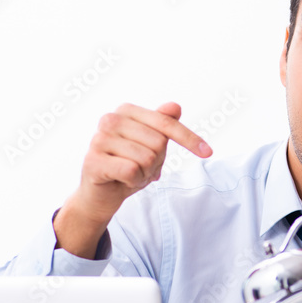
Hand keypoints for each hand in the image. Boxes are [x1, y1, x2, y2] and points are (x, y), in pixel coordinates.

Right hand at [54, 102, 211, 257]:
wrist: (100, 195)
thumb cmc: (128, 167)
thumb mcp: (152, 146)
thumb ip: (163, 125)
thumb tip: (175, 106)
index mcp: (126, 111)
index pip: (167, 123)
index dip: (189, 139)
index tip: (208, 153)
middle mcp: (110, 119)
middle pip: (158, 143)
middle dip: (156, 163)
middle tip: (141, 169)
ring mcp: (99, 139)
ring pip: (147, 158)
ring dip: (145, 174)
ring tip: (130, 175)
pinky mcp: (93, 161)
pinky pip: (132, 171)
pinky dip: (134, 181)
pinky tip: (121, 181)